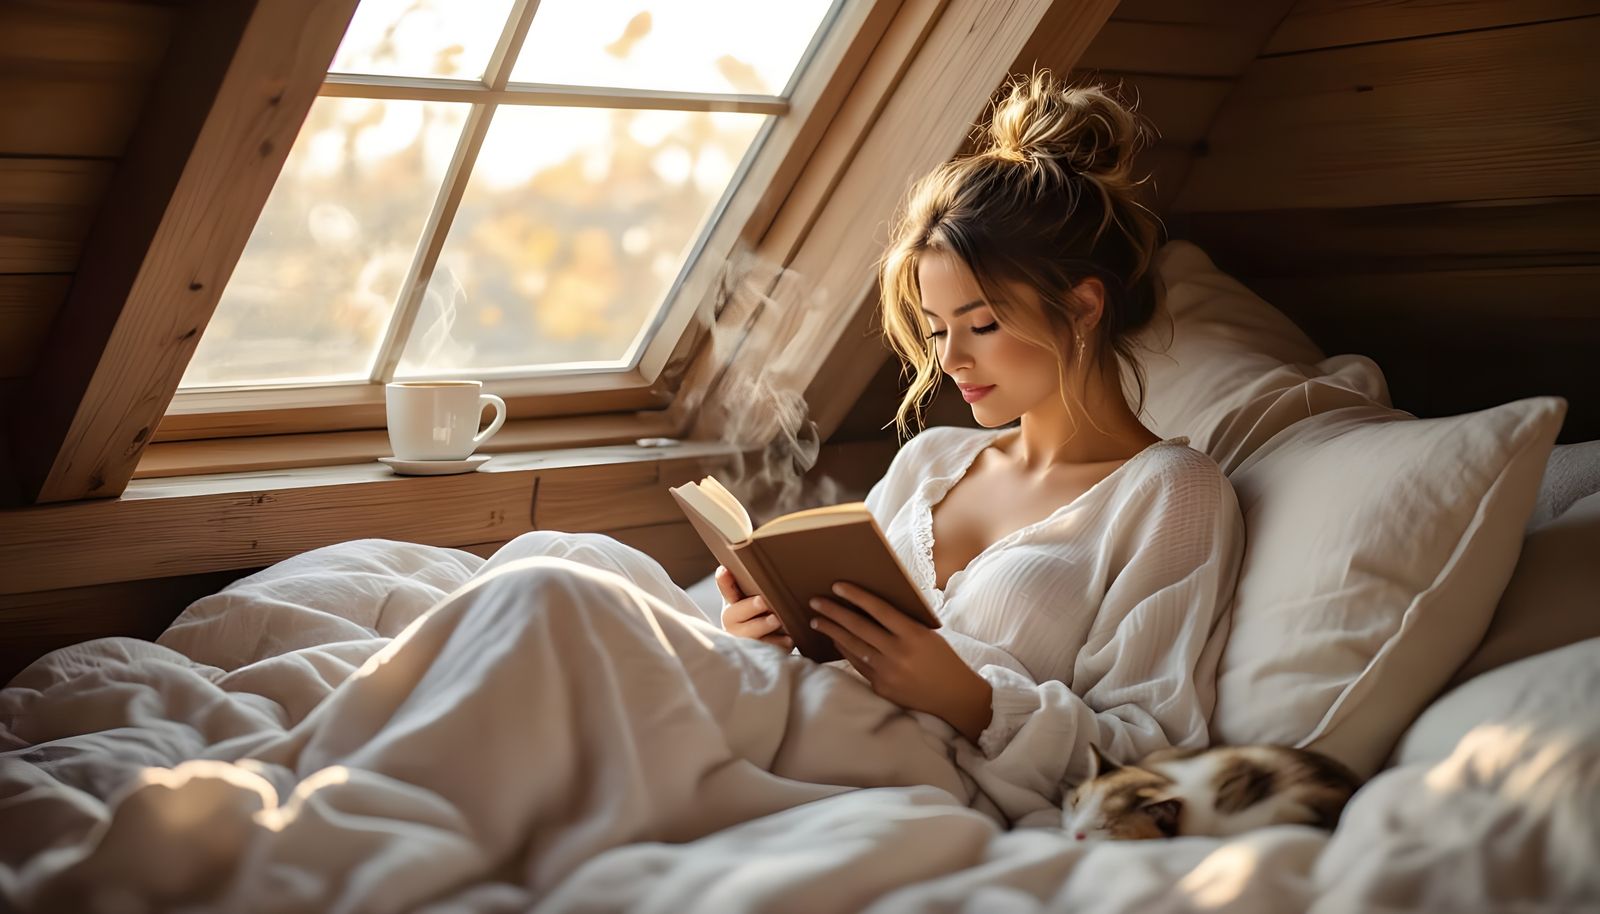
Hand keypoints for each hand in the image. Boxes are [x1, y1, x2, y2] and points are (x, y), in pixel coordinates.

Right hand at [715, 566, 793, 652]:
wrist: (759, 646)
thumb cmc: (756, 616)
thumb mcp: (750, 600)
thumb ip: (749, 585)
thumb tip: (754, 558)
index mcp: (731, 605)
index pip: (726, 589)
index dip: (724, 580)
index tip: (724, 570)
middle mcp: (733, 623)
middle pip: (736, 614)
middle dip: (750, 607)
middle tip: (763, 601)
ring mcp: (744, 640)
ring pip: (751, 634)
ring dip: (763, 626)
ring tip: (776, 620)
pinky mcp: (758, 653)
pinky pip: (768, 649)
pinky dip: (778, 644)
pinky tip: (789, 639)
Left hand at [808, 581, 992, 741]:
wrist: (955, 698)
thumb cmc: (943, 659)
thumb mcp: (928, 635)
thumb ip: (902, 623)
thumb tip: (870, 607)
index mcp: (914, 634)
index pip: (879, 609)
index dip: (856, 596)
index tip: (837, 586)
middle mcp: (899, 653)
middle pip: (858, 628)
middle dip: (833, 613)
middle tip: (815, 602)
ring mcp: (888, 672)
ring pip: (853, 647)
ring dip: (832, 632)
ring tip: (816, 621)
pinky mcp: (882, 687)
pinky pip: (858, 665)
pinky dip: (845, 650)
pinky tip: (835, 641)